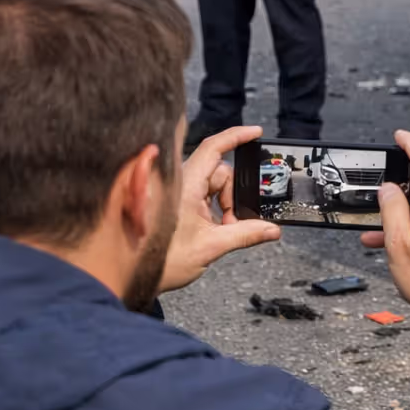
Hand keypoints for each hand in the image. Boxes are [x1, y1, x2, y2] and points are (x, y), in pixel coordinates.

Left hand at [161, 126, 280, 292]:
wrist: (136, 277)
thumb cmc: (164, 260)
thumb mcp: (212, 246)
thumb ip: (246, 234)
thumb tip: (272, 229)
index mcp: (186, 185)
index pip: (213, 148)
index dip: (236, 136)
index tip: (256, 132)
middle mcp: (181, 183)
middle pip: (220, 173)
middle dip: (233, 197)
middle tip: (232, 224)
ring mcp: (179, 193)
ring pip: (215, 186)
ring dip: (225, 206)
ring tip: (220, 232)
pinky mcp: (178, 203)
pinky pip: (205, 196)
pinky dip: (215, 210)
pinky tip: (213, 230)